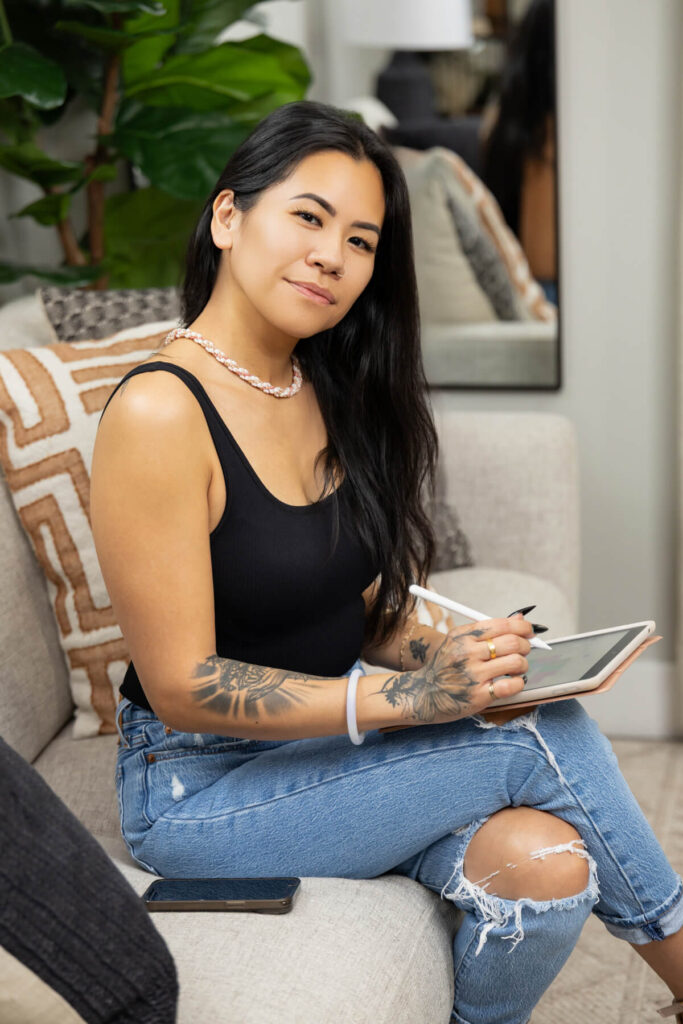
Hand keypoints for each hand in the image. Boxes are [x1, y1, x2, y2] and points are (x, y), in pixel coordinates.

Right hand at [378, 614, 533, 726]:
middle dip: (526, 645)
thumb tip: (521, 619)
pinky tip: (513, 682)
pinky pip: (511, 685)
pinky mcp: (479, 696)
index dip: (522, 627)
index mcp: (462, 636)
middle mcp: (467, 653)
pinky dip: (519, 683)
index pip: (501, 624)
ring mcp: (473, 675)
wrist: (423, 694)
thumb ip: (487, 630)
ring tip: (518, 668)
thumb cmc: (445, 667)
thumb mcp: (458, 642)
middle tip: (525, 650)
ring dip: (523, 665)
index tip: (529, 631)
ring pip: (516, 662)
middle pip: (512, 642)